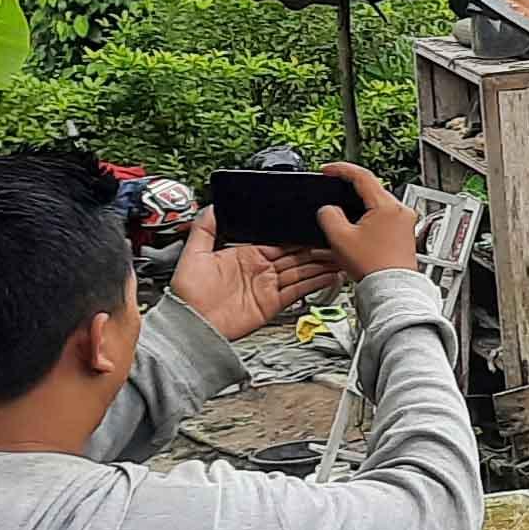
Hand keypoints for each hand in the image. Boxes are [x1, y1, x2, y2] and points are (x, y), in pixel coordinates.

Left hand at [165, 202, 343, 340]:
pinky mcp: (273, 303)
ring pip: (301, 271)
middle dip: (315, 248)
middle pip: (294, 255)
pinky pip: (299, 290)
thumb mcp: (193, 253)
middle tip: (335, 240)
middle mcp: (259, 270)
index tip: (312, 227)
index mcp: (245, 255)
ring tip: (340, 256)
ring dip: (321, 264)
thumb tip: (212, 205)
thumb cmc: (188, 293)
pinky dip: (316, 283)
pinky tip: (330, 275)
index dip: (296, 235)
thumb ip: (205, 227)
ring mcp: (267, 287)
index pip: (278, 241)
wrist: (192, 324)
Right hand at [313, 163, 419, 283]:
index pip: (362, 176)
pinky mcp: (405, 233)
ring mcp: (406, 222)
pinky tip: (357, 228)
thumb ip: (329, 216)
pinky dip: (369, 217)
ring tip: (342, 212)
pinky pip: (384, 217)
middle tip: (333, 188)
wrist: (391, 289)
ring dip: (359, 205)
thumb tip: (328, 210)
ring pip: (378, 204)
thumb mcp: (340, 238)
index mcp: (387, 206)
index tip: (328, 170)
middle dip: (350, 189)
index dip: (341, 169)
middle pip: (372, 189)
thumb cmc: (373, 267)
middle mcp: (401, 211)